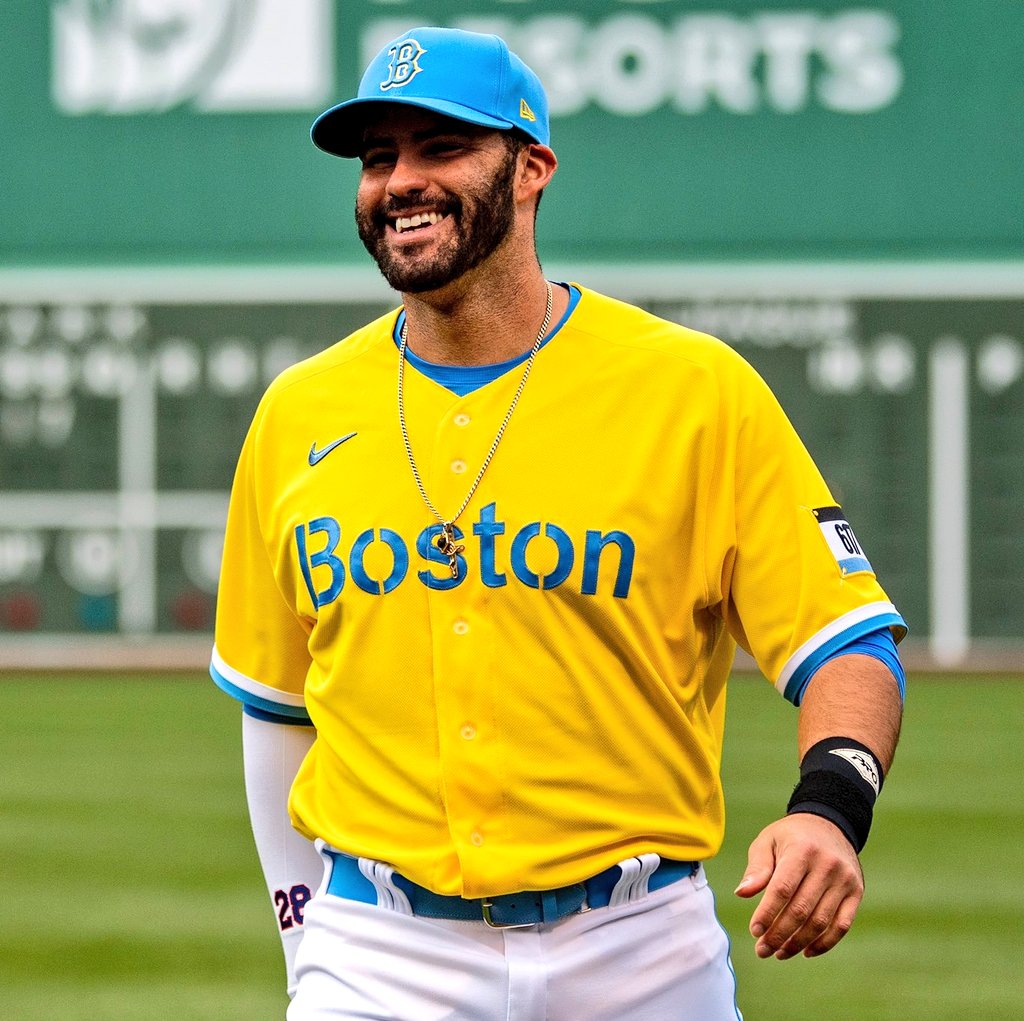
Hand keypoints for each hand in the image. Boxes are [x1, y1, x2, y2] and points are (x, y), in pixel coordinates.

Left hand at [734, 813, 863, 959]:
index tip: (754, 931)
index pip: (782, 889)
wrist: (828, 823)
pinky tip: (806, 952)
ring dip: (798, 943)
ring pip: (821, 922)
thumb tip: (741, 893)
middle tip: (762, 950)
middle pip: (801, 910)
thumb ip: (757, 868)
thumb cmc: (790, 836)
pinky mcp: (856, 892)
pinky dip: (824, 943)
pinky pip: (842, 925)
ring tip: (780, 953)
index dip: (767, 913)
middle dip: (779, 935)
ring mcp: (845, 880)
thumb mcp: (768, 841)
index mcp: (801, 850)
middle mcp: (827, 865)